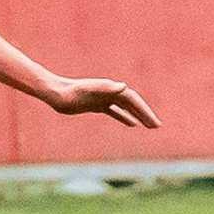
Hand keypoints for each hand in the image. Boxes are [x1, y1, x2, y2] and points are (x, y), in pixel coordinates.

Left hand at [46, 77, 160, 128]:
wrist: (56, 93)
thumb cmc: (71, 93)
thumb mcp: (89, 91)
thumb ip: (106, 88)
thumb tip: (124, 87)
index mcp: (111, 89)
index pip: (133, 100)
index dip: (145, 111)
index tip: (154, 123)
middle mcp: (110, 92)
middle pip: (133, 104)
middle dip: (145, 114)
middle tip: (157, 126)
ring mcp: (103, 98)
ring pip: (125, 108)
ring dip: (138, 116)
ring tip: (149, 126)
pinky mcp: (96, 105)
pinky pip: (114, 111)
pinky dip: (124, 117)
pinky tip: (131, 124)